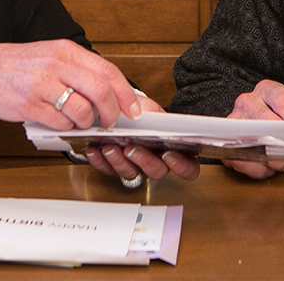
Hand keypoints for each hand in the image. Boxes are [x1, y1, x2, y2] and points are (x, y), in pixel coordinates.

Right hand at [0, 40, 141, 141]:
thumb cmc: (19, 66)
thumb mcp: (52, 56)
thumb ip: (79, 71)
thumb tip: (112, 92)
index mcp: (66, 50)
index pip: (107, 70)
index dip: (126, 92)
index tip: (134, 108)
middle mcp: (56, 64)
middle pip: (100, 90)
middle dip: (111, 111)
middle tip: (110, 121)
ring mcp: (42, 85)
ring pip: (81, 109)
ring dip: (86, 122)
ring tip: (80, 122)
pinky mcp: (29, 105)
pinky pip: (59, 123)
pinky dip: (64, 128)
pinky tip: (58, 122)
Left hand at [84, 96, 200, 183]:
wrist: (119, 109)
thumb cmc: (140, 112)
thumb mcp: (151, 109)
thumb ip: (158, 116)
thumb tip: (161, 121)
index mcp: (172, 150)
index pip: (188, 167)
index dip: (182, 166)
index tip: (169, 155)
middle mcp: (155, 162)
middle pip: (157, 172)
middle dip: (144, 160)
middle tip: (132, 149)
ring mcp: (135, 167)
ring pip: (131, 174)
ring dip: (119, 161)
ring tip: (110, 147)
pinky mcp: (114, 168)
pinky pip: (108, 170)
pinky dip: (100, 161)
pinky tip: (95, 149)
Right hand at [224, 79, 283, 178]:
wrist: (255, 128)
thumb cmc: (277, 118)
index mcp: (267, 90)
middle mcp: (247, 102)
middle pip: (269, 122)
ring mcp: (235, 122)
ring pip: (256, 143)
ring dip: (276, 159)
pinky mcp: (227, 144)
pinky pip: (246, 161)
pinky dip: (261, 168)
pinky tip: (269, 164)